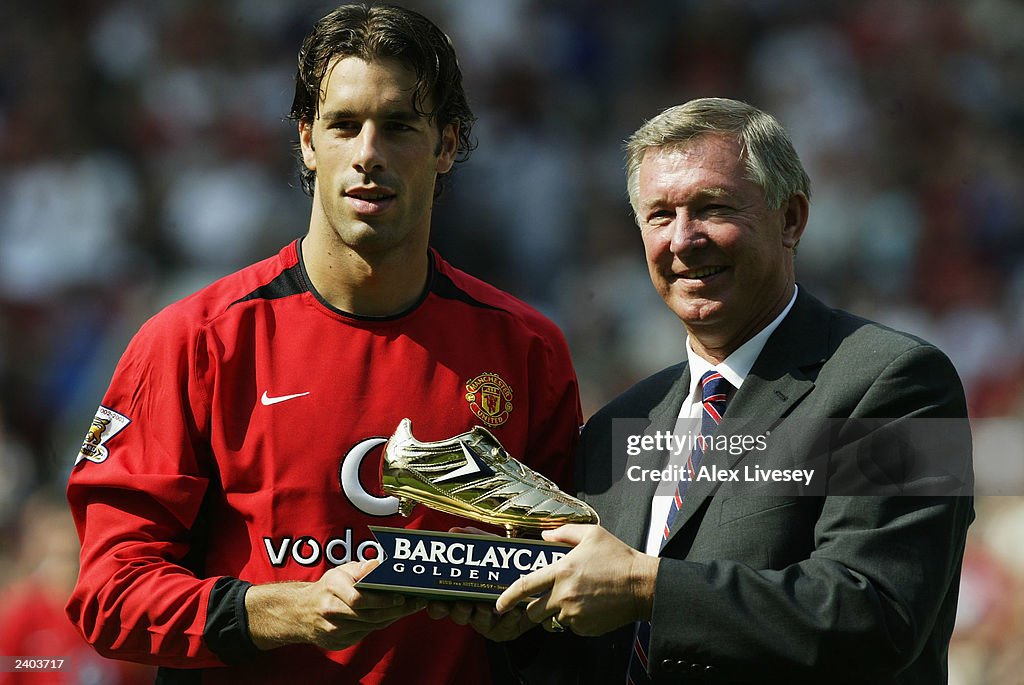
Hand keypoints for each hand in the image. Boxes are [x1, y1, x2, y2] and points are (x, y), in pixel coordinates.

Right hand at [245, 559, 425, 650]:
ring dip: (392, 617)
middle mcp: (330, 610)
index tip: (403, 596)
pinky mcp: (336, 642)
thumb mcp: (341, 571)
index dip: (383, 600)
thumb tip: (379, 564)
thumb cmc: (328, 587)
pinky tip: (392, 616)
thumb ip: (362, 568)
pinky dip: (380, 625)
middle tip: (416, 602)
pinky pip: (364, 634)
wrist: (300, 612)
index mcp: (331, 587)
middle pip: (369, 615)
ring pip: (370, 626)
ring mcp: (332, 629)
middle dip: (395, 609)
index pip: (360, 598)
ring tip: (410, 607)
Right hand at [424, 526, 534, 640]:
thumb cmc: (510, 565)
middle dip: (458, 609)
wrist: (539, 580)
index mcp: (463, 593)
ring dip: (482, 613)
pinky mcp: (506, 630)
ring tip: (487, 605)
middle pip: (457, 615)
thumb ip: (476, 539)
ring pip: (478, 622)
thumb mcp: (494, 549)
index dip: (435, 604)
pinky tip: (512, 610)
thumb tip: (454, 531)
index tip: (435, 599)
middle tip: (463, 601)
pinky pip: (502, 627)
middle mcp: (472, 609)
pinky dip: (508, 617)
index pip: (441, 604)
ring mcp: (488, 622)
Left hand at [494, 525, 658, 636]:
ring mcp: (574, 614)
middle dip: (534, 607)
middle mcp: (564, 596)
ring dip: (557, 611)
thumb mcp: (592, 534)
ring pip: (553, 619)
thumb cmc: (618, 558)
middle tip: (545, 598)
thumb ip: (564, 532)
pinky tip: (589, 605)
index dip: (507, 597)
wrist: (642, 585)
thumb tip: (545, 536)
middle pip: (533, 611)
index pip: (525, 587)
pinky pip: (571, 626)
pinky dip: (575, 619)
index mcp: (561, 571)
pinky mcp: (585, 628)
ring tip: (576, 597)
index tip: (499, 604)